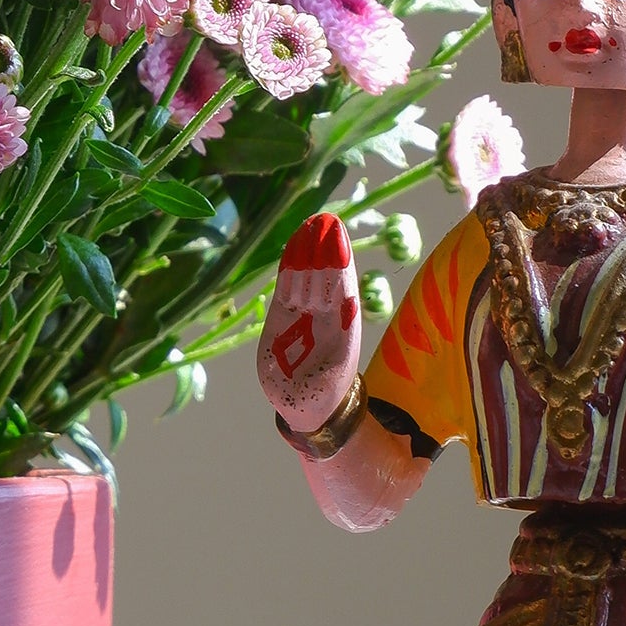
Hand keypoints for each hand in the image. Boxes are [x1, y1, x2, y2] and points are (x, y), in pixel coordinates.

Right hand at [258, 213, 359, 435]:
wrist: (310, 406)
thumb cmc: (324, 396)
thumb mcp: (329, 384)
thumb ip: (332, 362)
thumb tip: (338, 336)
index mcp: (341, 329)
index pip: (340, 288)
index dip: (338, 262)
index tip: (337, 236)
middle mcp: (324, 317)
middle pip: (324, 276)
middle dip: (324, 249)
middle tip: (324, 220)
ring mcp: (304, 314)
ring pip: (307, 277)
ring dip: (308, 251)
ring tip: (310, 225)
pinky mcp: (284, 316)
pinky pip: (287, 287)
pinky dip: (290, 267)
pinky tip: (294, 245)